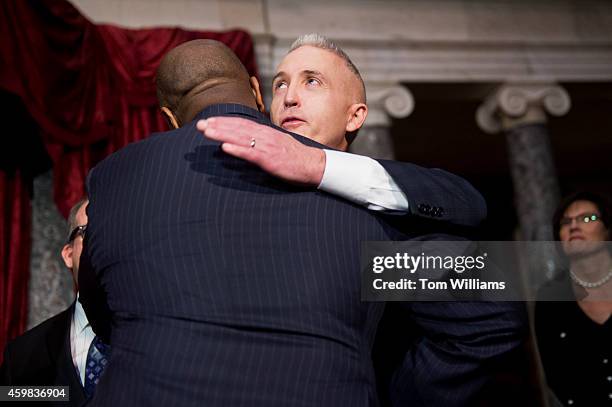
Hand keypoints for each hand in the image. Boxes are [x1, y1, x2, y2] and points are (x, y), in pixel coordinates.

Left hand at [196, 117, 325, 185]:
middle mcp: (265, 136)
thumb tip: (247, 141)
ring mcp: (267, 147)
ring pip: (241, 138)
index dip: (224, 122)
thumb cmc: (295, 157)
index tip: (208, 121)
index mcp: (266, 132)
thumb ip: (262, 141)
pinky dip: (237, 150)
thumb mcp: (277, 143)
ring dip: (222, 134)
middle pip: (237, 128)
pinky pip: (251, 154)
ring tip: (207, 131)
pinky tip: (225, 148)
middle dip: (218, 125)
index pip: (242, 124)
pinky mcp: (270, 160)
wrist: (314, 165)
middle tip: (199, 124)